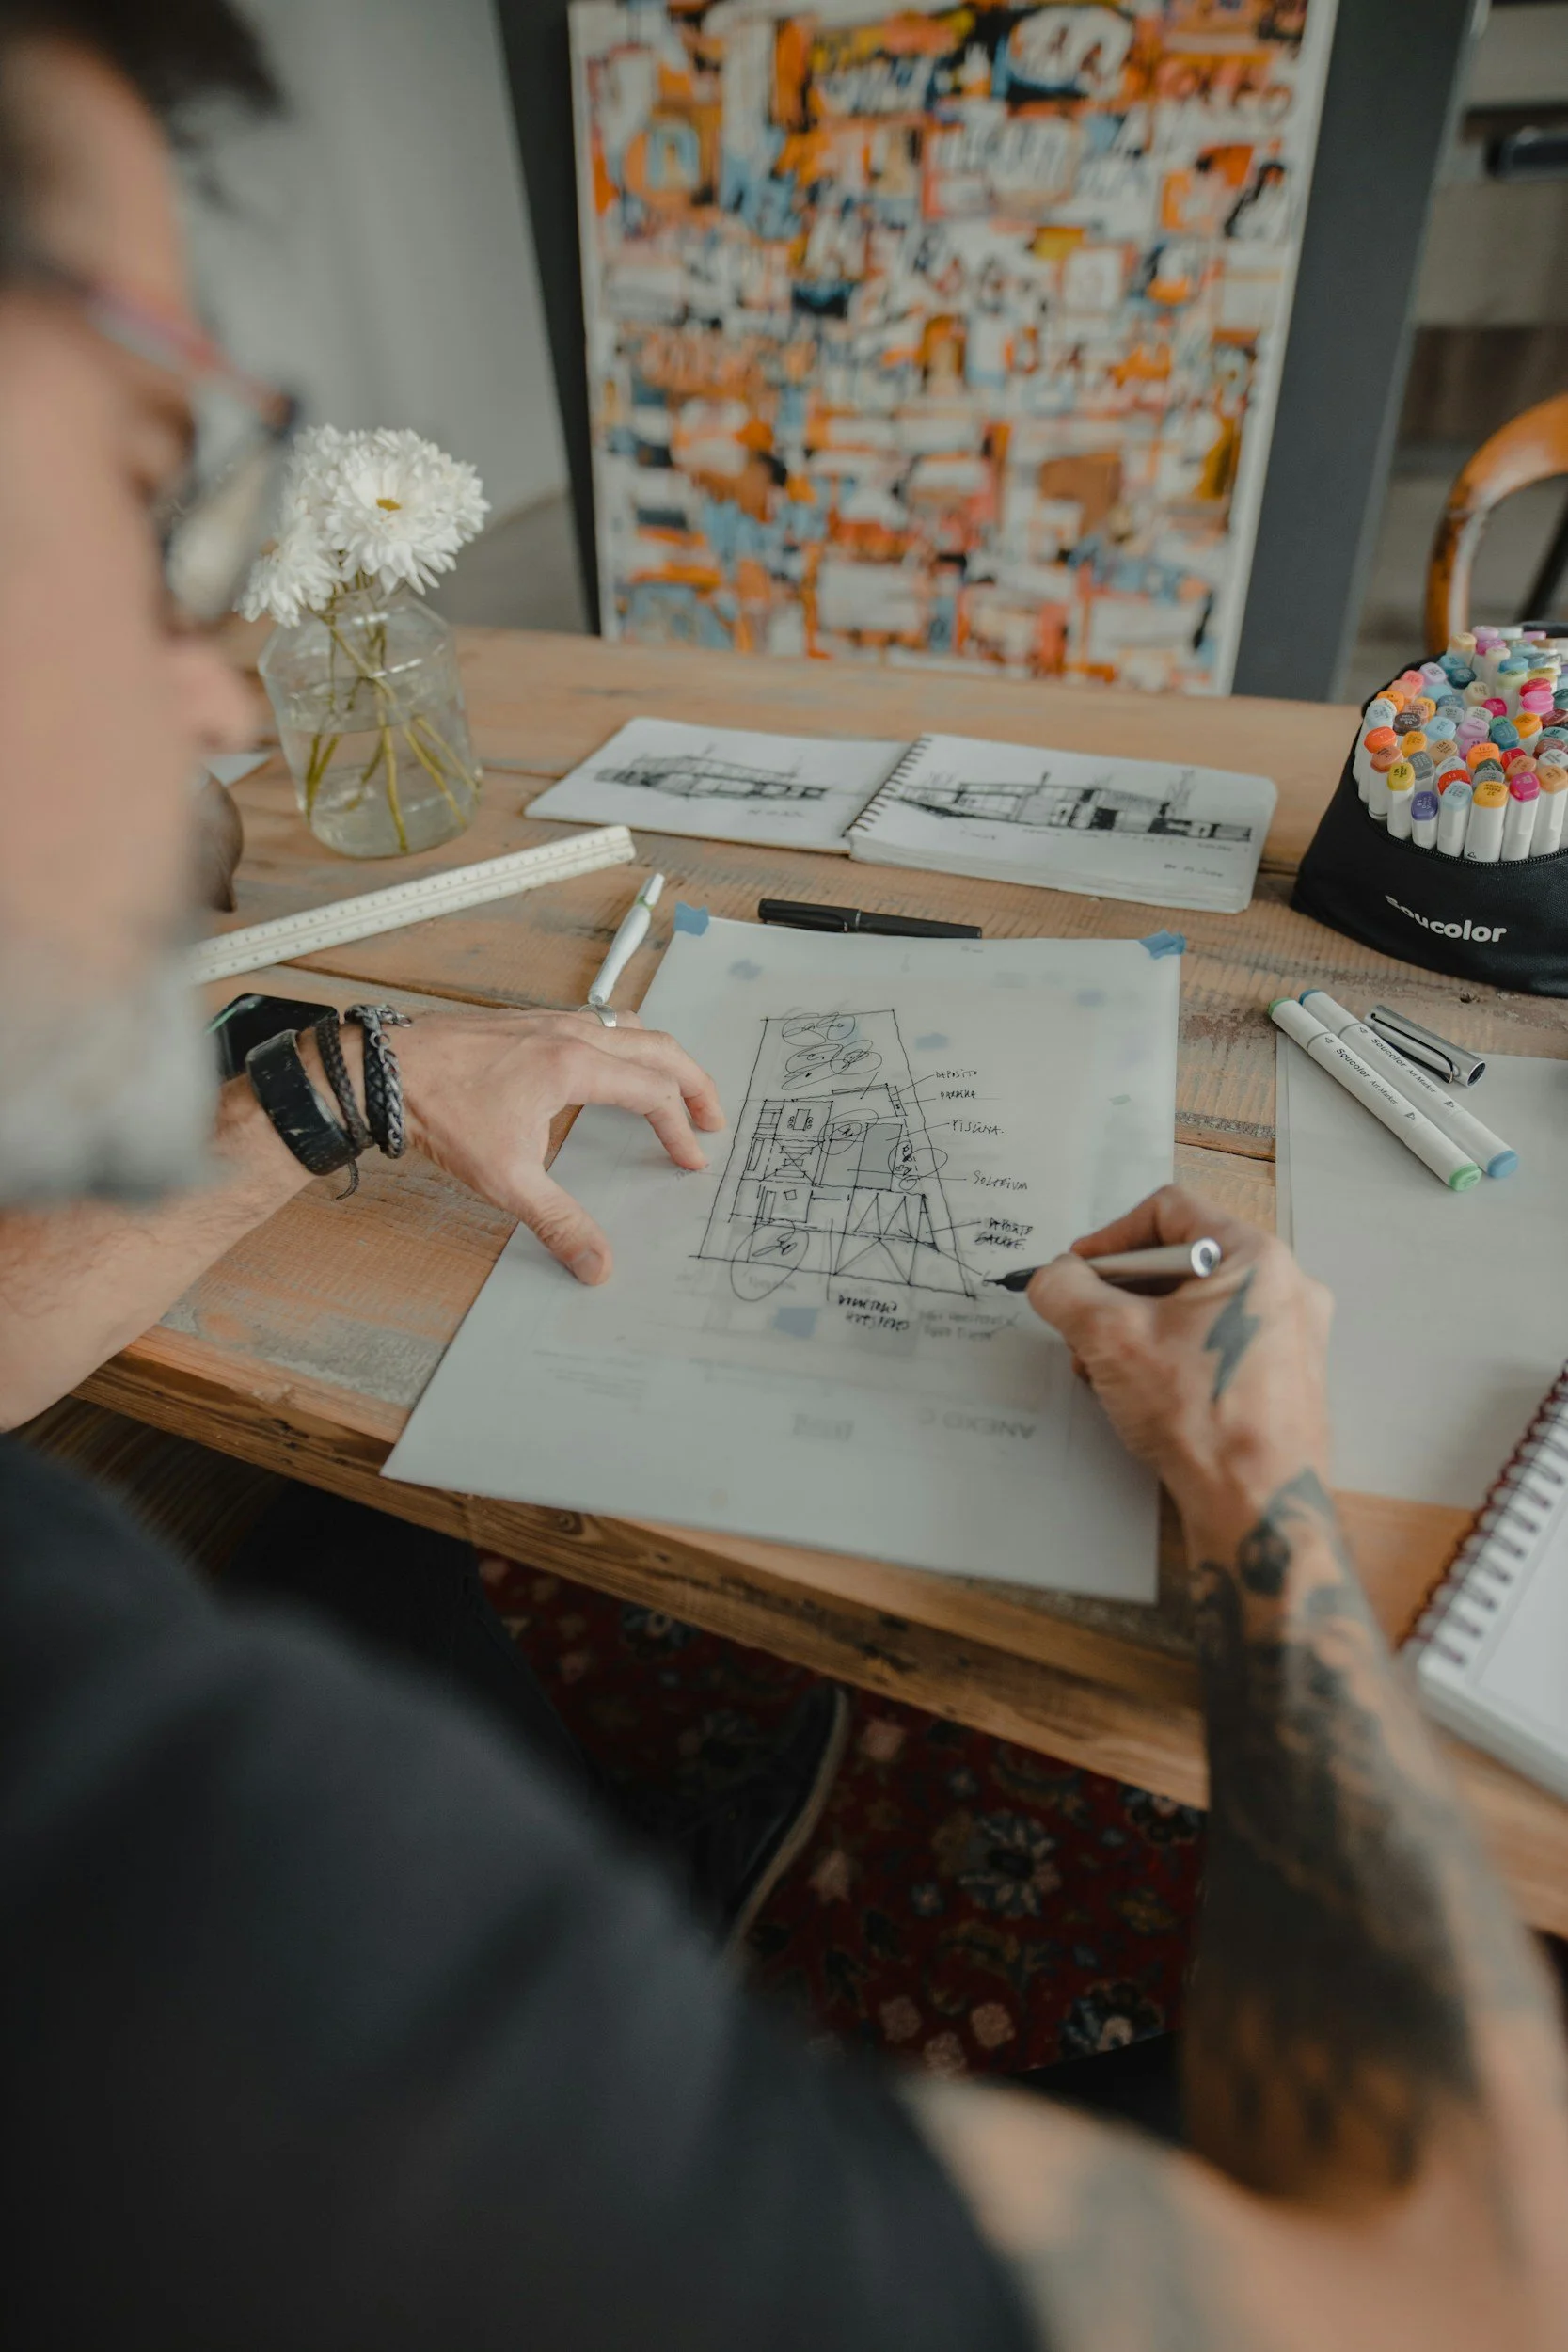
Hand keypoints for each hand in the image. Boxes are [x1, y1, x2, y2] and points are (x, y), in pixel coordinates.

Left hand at [391, 1008, 723, 1283]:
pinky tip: (608, 1067)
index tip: (692, 1159)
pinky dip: (624, 1044)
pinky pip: (596, 1022)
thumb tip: (597, 1265)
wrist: (384, 1070)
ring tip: (672, 1087)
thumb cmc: (443, 1113)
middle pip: (657, 1047)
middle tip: (712, 1116)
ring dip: (660, 1056)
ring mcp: (547, 1022)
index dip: (680, 1128)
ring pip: (628, 1027)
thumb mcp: (506, 1179)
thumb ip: (559, 1222)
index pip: (653, 1092)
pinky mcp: (525, 1023)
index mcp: (575, 1065)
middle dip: (692, 1081)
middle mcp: (569, 1033)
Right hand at [1024, 1187, 1331, 1526]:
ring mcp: (1291, 1335)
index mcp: (1255, 1257)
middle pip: (1179, 1263)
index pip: (1169, 1211)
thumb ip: (1066, 1291)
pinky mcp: (1285, 1378)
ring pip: (1194, 1308)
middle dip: (1119, 1296)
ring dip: (1138, 1331)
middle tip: (1084, 1332)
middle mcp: (1284, 1287)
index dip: (1110, 1238)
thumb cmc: (1200, 1414)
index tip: (1077, 1273)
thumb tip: (1051, 1278)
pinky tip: (1141, 1395)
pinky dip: (1171, 1357)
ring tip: (1106, 1374)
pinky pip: (1215, 1344)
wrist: (1255, 1501)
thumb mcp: (1109, 1338)